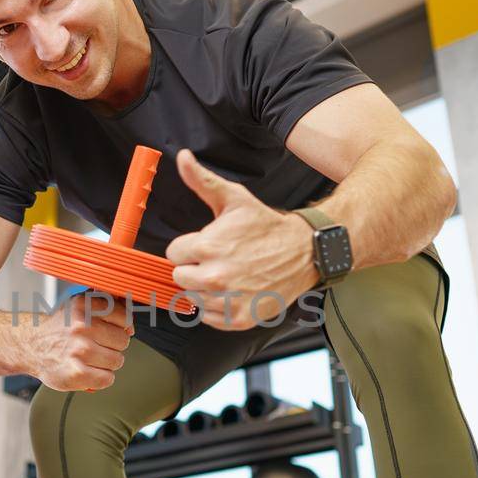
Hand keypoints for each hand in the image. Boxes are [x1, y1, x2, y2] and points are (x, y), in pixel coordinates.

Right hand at [31, 292, 134, 391]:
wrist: (30, 346)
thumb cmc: (60, 328)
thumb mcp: (79, 305)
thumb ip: (106, 304)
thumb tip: (130, 318)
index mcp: (84, 306)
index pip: (125, 317)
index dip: (122, 326)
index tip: (114, 330)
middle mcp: (82, 326)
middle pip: (123, 341)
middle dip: (113, 345)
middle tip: (96, 345)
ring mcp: (79, 350)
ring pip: (117, 361)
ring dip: (106, 363)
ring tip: (90, 358)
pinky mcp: (77, 373)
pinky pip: (107, 378)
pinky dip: (101, 378)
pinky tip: (88, 370)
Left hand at [166, 149, 320, 330]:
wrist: (304, 252)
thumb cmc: (267, 226)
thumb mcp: (234, 198)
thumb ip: (202, 180)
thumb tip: (183, 157)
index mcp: (206, 247)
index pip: (173, 254)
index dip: (189, 248)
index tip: (208, 244)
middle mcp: (214, 277)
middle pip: (179, 278)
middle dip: (194, 268)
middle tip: (218, 259)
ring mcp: (227, 301)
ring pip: (193, 298)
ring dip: (205, 288)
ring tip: (229, 274)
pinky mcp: (238, 319)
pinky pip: (209, 318)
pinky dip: (218, 308)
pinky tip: (234, 290)